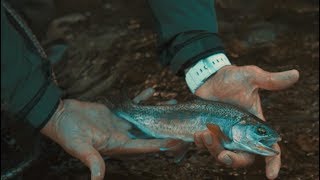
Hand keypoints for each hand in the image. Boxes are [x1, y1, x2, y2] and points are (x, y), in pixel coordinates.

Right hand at [40, 93, 181, 179]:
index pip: (143, 146)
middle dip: (165, 129)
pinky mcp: (115, 114)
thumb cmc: (67, 133)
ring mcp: (120, 125)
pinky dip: (142, 100)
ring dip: (157, 112)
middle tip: (181, 122)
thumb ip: (91, 160)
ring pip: (143, 119)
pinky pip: (132, 106)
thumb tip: (97, 179)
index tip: (175, 141)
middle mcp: (122, 137)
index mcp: (117, 146)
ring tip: (173, 104)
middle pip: (148, 133)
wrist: (59, 116)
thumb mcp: (78, 147)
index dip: (159, 145)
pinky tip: (151, 92)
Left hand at [193, 65, 298, 178]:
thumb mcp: (250, 77)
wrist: (210, 78)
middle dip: (233, 160)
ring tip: (204, 133)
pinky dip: (203, 144)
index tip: (271, 175)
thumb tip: (295, 74)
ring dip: (213, 149)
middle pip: (243, 158)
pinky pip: (207, 147)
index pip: (269, 148)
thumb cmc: (232, 78)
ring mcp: (224, 135)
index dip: (272, 163)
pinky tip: (198, 133)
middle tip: (224, 155)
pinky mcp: (210, 133)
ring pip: (222, 154)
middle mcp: (241, 134)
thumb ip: (270, 80)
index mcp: (255, 125)